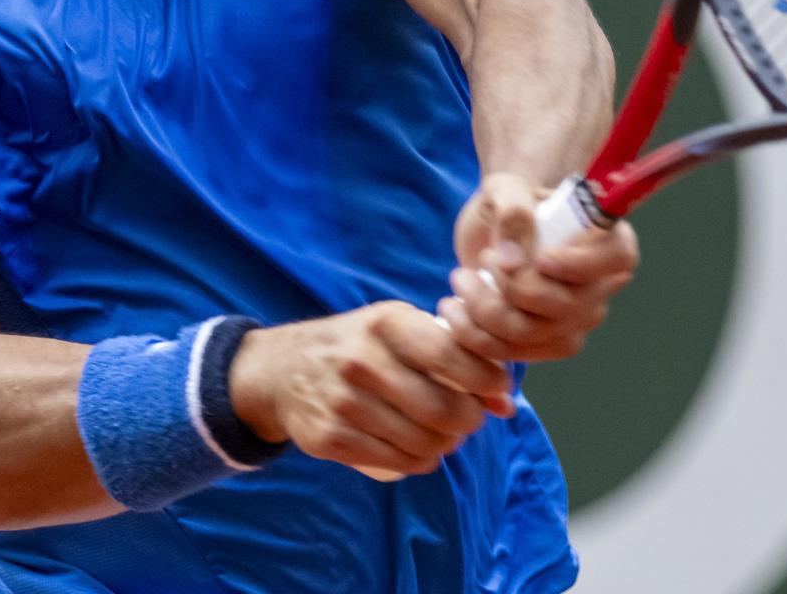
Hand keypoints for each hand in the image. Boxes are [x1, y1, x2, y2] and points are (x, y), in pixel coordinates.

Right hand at [227, 302, 516, 480]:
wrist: (281, 370)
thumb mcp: (397, 330)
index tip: (494, 387)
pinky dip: (420, 462)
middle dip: (470, 419)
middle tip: (468, 417)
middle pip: (446, 409)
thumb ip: (452, 355)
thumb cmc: (356, 345)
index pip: (453, 355)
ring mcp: (343, 402)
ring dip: (446, 444)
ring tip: (443, 434)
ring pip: (425, 442)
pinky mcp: (330, 438)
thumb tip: (505, 404)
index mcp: (385, 322)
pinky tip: (419, 450)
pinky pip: (398, 463)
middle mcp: (362, 360)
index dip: (487, 379)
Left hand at [439, 173, 639, 363]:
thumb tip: (513, 261)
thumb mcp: (505, 188)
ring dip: (486, 311)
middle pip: (568, 307)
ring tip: (460, 279)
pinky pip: (512, 353)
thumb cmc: (509, 203)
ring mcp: (575, 320)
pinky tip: (454, 309)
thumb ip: (513, 211)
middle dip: (513, 289)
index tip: (542, 258)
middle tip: (482, 258)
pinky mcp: (544, 343)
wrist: (492, 231)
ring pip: (534, 334)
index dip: (583, 265)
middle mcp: (599, 285)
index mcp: (606, 239)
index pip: (618, 259)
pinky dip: (476, 336)